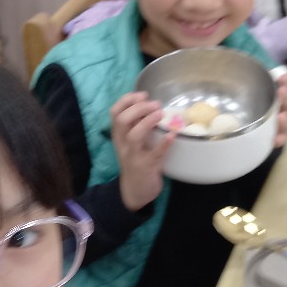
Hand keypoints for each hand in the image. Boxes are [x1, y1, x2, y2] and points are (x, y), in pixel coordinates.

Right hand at [110, 92, 173, 211]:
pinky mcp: (147, 168)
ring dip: (147, 121)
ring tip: (161, 114)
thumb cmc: (136, 162)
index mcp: (118, 136)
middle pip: (122, 120)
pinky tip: (172, 134)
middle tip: (155, 104)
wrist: (135, 191)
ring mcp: (133, 157)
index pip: (115, 112)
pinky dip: (164, 143)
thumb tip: (151, 105)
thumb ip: (136, 125)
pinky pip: (154, 154)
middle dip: (138, 108)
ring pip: (134, 136)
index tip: (143, 95)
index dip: (127, 100)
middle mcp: (122, 144)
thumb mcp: (131, 142)